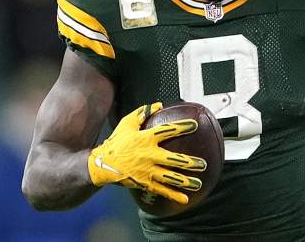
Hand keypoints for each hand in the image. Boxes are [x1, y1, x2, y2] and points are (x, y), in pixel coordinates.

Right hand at [87, 102, 206, 203]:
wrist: (101, 165)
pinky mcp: (144, 182)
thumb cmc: (115, 142)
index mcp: (145, 139)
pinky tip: (184, 199)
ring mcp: (147, 170)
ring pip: (170, 177)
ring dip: (185, 181)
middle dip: (190, 162)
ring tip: (199, 183)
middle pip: (173, 159)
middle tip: (203, 164)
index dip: (182, 127)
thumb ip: (142, 113)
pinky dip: (173, 195)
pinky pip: (161, 190)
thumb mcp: (126, 124)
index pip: (167, 131)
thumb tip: (158, 105)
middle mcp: (149, 155)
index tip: (194, 125)